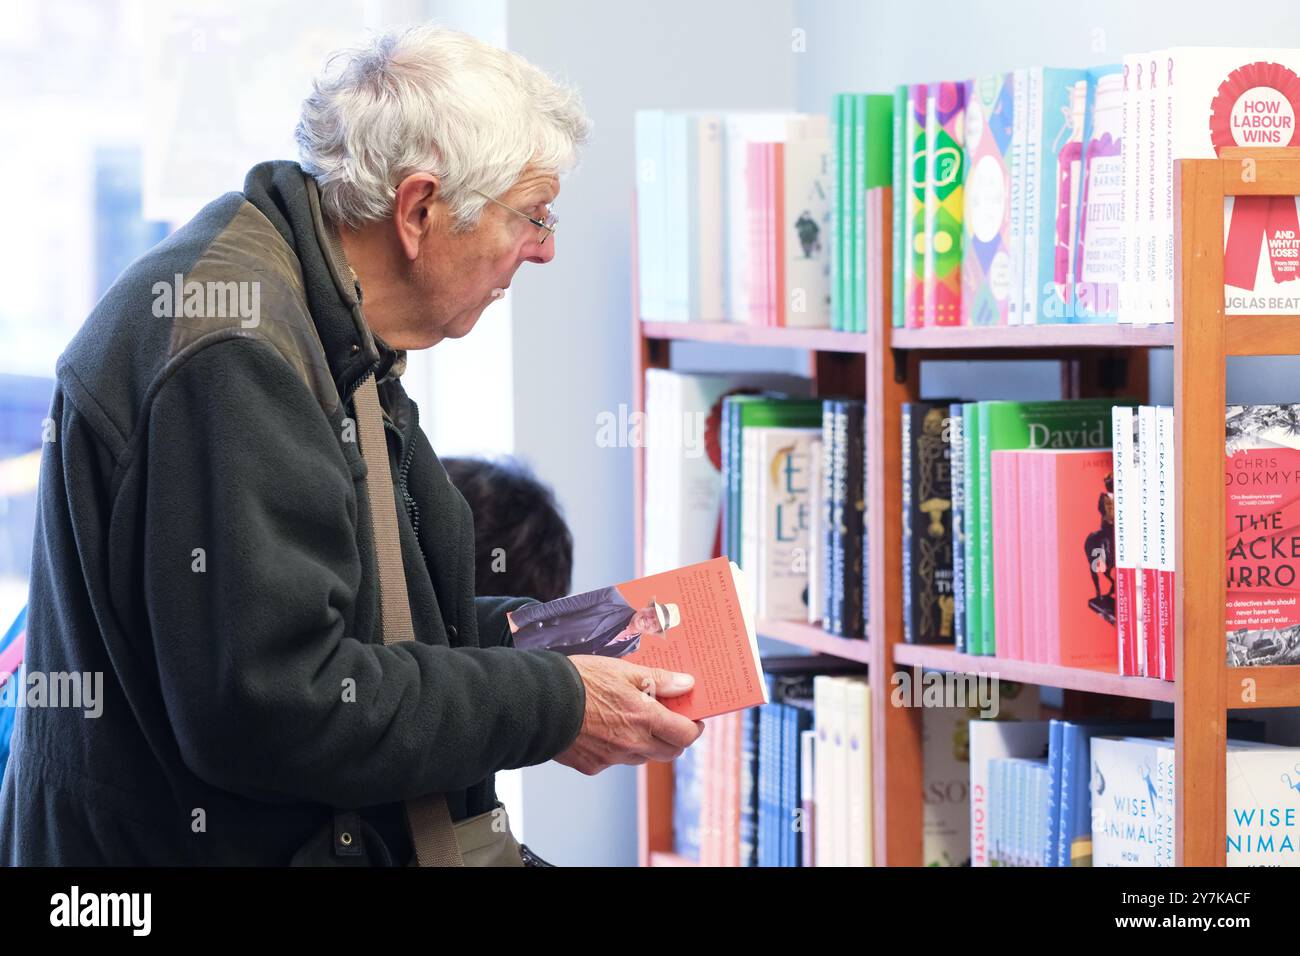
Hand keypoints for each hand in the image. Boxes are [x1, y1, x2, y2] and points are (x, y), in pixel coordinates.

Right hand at [554, 656, 705, 774]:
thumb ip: (659, 680)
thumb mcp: (623, 670)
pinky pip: (615, 761)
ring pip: (643, 757)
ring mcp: (611, 759)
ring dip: (646, 743)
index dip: (694, 727)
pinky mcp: (592, 766)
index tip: (694, 718)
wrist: (538, 702)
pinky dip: (618, 748)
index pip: (685, 735)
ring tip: (632, 719)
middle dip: (675, 738)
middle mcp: (632, 744)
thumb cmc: (581, 680)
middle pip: (669, 752)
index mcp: (643, 718)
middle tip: (669, 719)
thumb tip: (687, 684)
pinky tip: (604, 728)